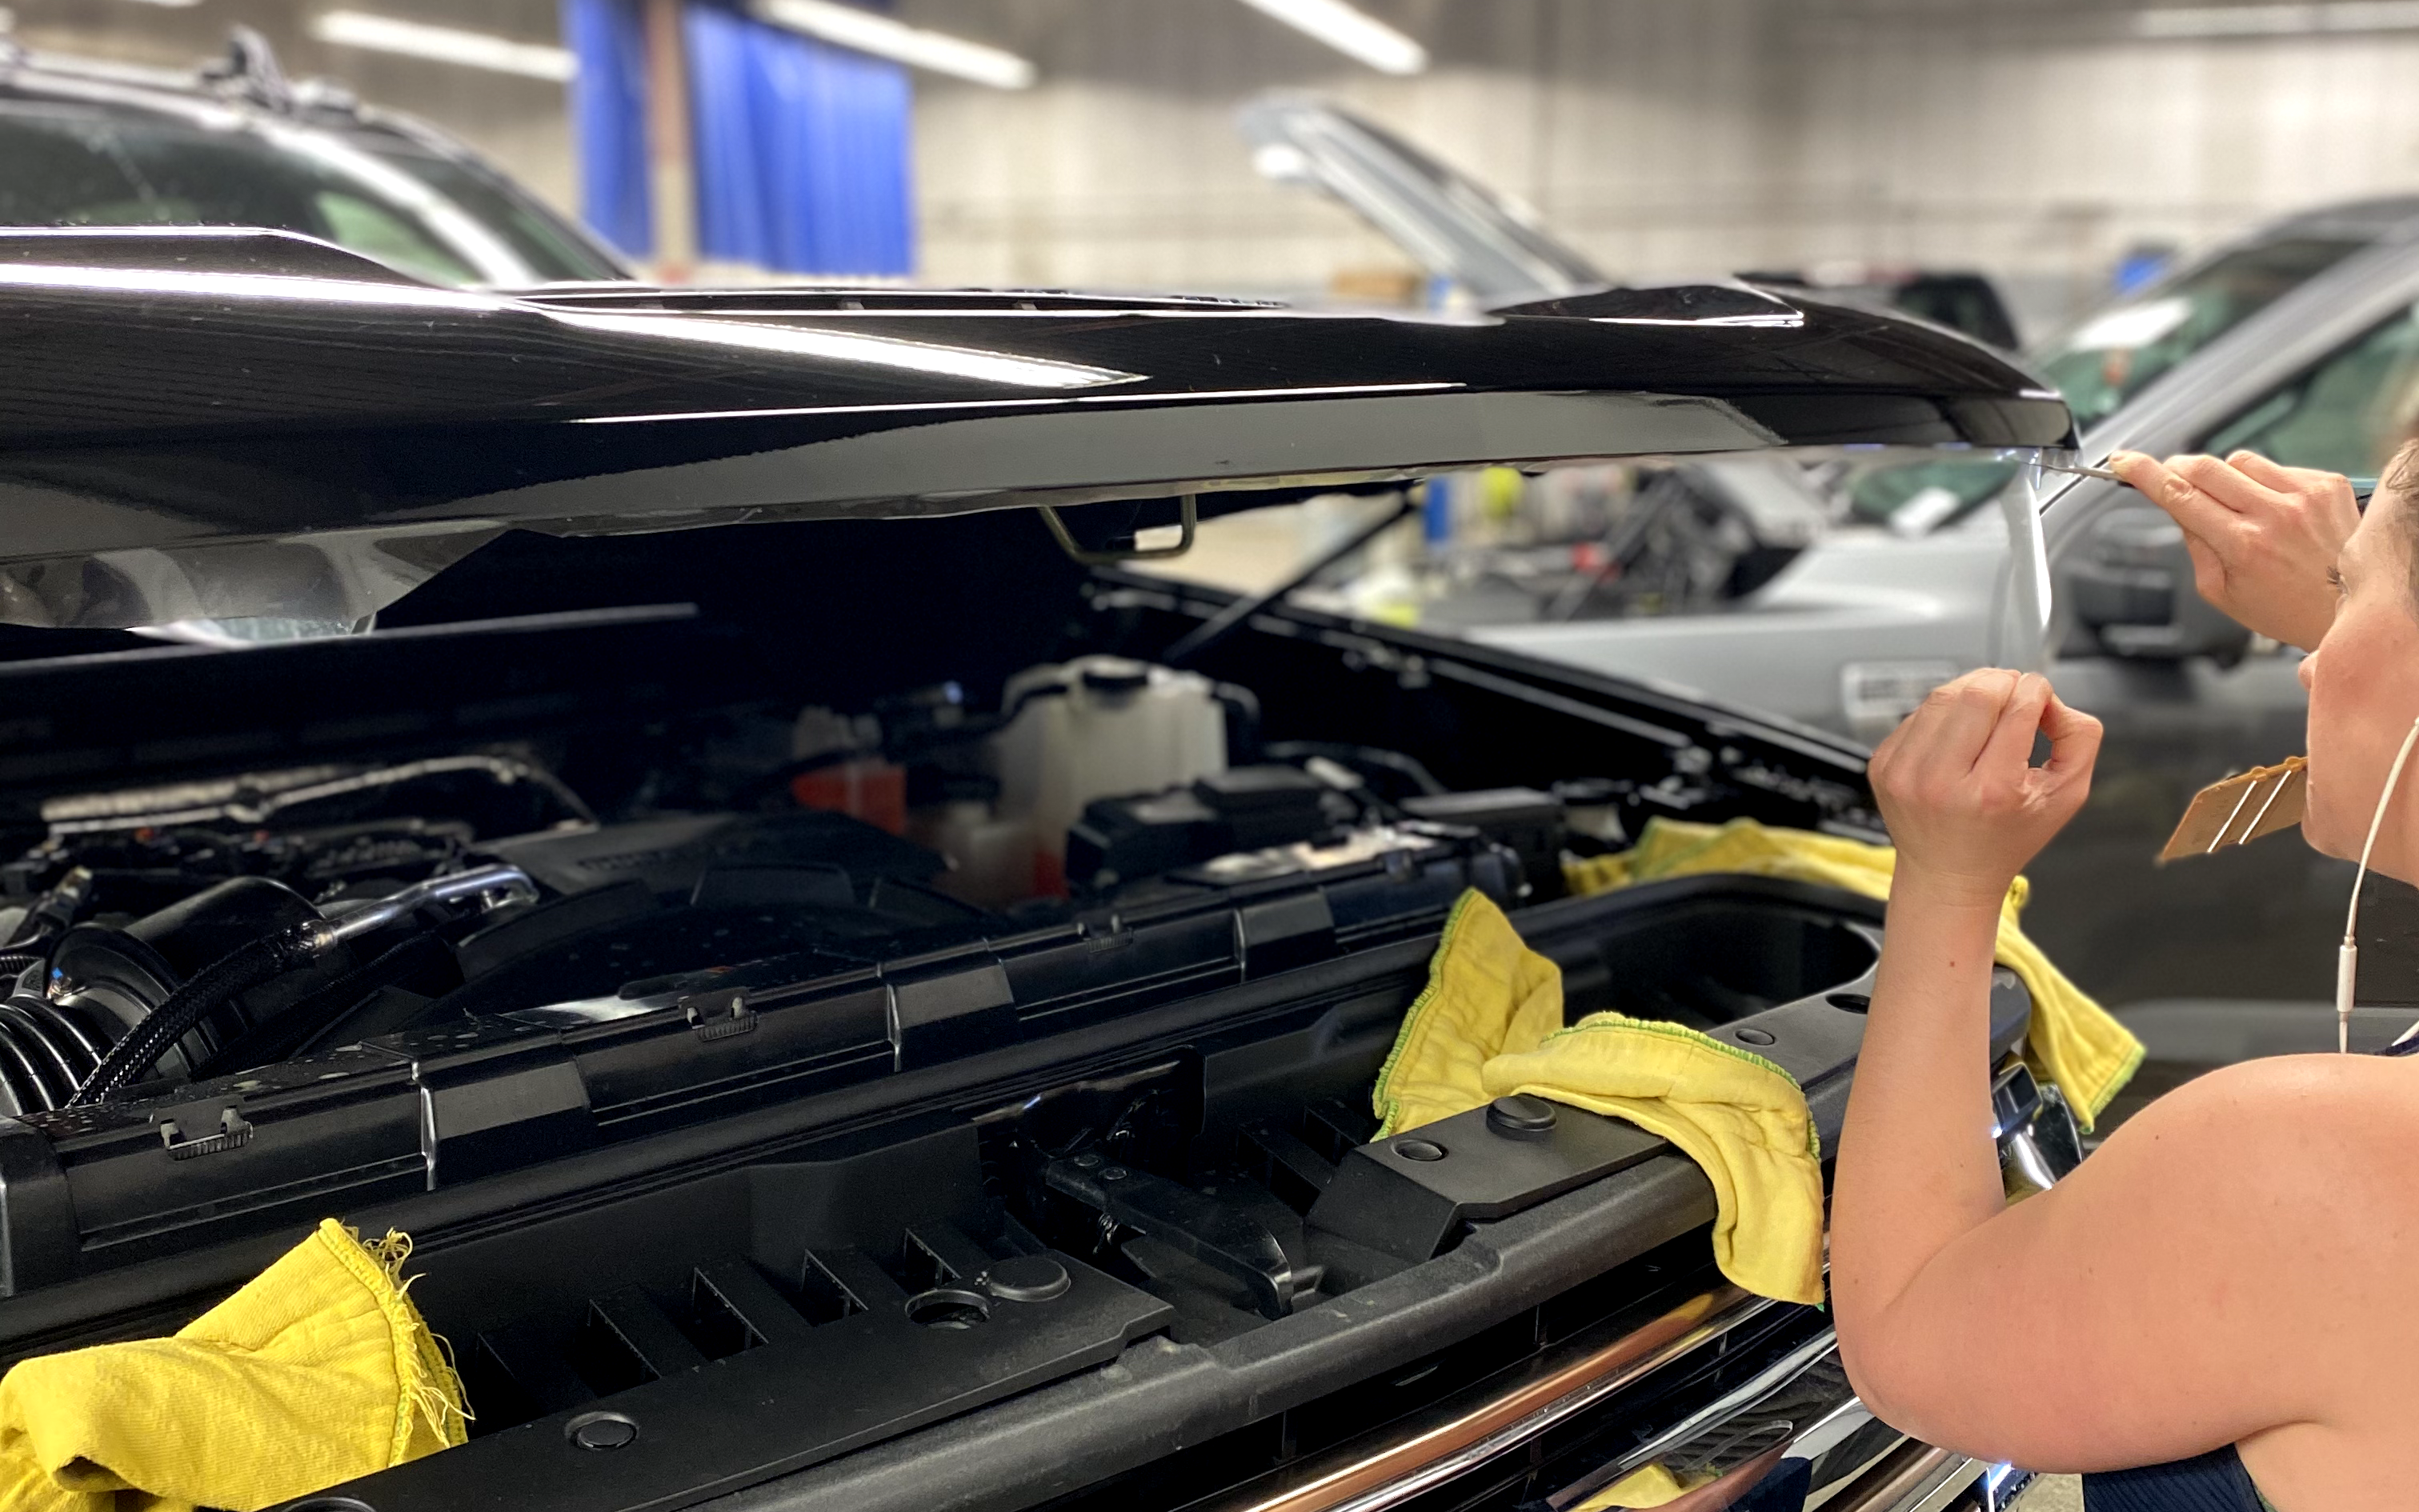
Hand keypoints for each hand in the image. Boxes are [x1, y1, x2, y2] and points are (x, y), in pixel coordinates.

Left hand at [1867, 670, 2102, 909]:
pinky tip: (1958, 733)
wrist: (1948, 875)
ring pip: (1943, 695)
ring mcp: (1904, 773)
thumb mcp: (2066, 795)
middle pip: (1978, 693)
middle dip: (2005, 682)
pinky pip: (1918, 713)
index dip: (2037, 691)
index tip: (2041, 697)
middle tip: (2016, 695)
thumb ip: (2079, 739)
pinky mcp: (1882, 765)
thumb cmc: (2007, 838)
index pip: (2018, 709)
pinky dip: (1944, 711)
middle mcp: (1941, 783)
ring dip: (1973, 689)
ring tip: (1989, 708)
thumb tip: (2050, 698)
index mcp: (1992, 792)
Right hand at [2106, 450, 2357, 651]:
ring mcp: (2304, 495)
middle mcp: (2274, 514)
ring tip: (2238, 509)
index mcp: (2242, 545)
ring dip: (2226, 478)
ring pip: (2240, 461)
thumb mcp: (2223, 593)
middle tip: (2170, 476)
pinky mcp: (2327, 484)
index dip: (2144, 473)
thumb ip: (2196, 547)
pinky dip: (2265, 483)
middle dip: (2178, 467)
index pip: (2179, 495)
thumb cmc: (2287, 610)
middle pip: (2205, 466)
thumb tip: (2179, 508)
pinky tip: (2276, 511)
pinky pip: (2278, 467)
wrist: (2353, 608)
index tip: (2124, 461)